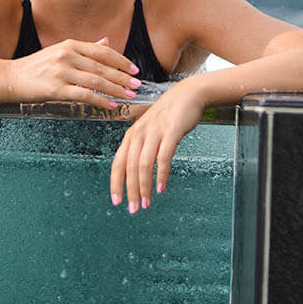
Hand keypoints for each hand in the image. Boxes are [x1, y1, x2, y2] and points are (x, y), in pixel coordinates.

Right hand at [8, 37, 141, 109]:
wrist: (10, 78)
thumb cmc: (35, 67)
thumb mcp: (60, 51)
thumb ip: (84, 48)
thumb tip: (106, 41)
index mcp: (70, 45)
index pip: (102, 51)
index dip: (121, 60)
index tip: (134, 70)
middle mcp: (67, 55)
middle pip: (102, 66)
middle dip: (122, 77)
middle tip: (137, 85)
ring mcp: (61, 71)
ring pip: (97, 81)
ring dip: (116, 90)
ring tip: (129, 96)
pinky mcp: (56, 88)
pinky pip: (85, 95)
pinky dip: (101, 100)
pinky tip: (111, 105)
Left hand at [110, 80, 204, 212]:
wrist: (187, 95)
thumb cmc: (168, 115)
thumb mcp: (149, 132)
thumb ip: (141, 149)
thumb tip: (135, 174)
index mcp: (131, 136)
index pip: (118, 163)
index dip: (116, 183)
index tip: (117, 201)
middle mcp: (139, 134)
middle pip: (129, 167)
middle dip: (130, 191)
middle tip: (134, 209)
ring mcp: (154, 132)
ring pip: (144, 164)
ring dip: (144, 186)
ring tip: (147, 202)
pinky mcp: (171, 132)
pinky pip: (163, 157)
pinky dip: (161, 174)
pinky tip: (161, 187)